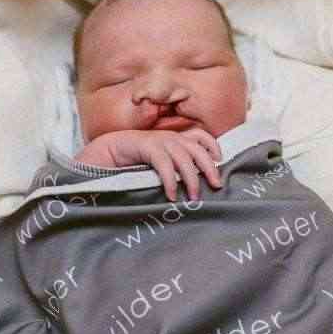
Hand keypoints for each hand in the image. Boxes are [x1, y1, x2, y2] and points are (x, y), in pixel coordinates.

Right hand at [109, 128, 223, 201]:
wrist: (112, 149)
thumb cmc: (138, 158)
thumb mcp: (162, 158)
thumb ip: (176, 165)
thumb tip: (193, 184)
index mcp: (176, 138)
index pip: (201, 135)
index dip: (213, 146)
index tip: (220, 161)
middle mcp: (171, 137)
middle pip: (198, 149)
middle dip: (209, 168)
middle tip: (216, 185)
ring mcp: (160, 141)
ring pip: (184, 159)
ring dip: (191, 180)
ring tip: (193, 198)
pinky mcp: (148, 147)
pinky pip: (165, 165)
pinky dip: (170, 181)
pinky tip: (172, 195)